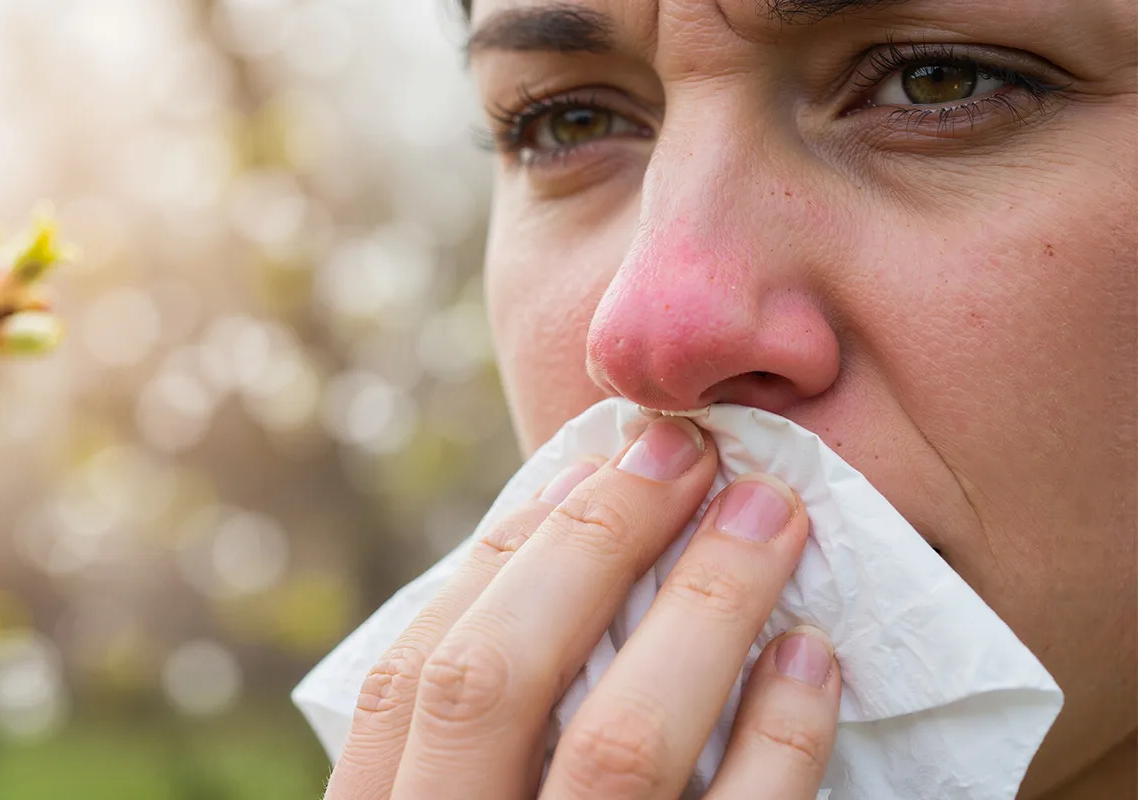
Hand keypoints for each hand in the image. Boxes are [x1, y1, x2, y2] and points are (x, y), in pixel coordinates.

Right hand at [326, 416, 840, 798]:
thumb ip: (479, 741)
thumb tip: (566, 560)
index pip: (417, 673)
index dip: (505, 556)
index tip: (589, 464)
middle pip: (495, 680)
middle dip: (595, 541)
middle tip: (684, 450)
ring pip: (618, 752)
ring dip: (701, 608)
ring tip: (770, 514)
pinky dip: (777, 741)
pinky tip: (813, 660)